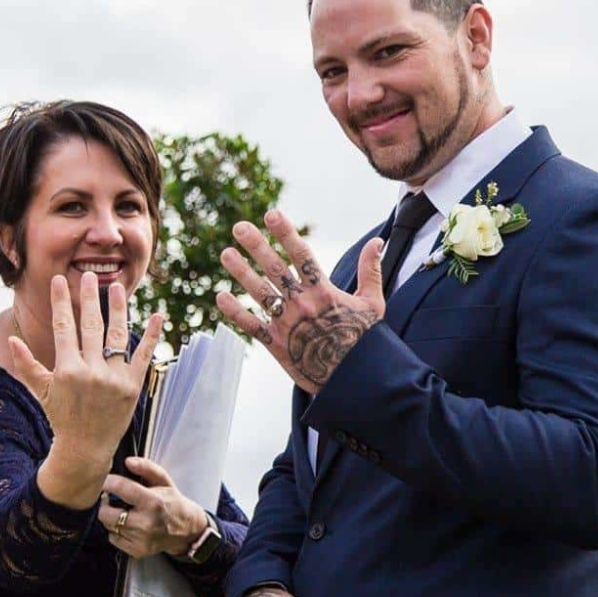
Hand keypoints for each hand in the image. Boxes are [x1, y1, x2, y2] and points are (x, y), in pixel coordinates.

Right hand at [5, 274, 164, 464]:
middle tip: (89, 276)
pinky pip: (144, 356)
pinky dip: (153, 336)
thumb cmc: (62, 417)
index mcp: (67, 370)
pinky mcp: (133, 386)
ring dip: (119, 308)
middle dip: (89, 298)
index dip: (62, 301)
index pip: (64, 326)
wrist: (85, 449)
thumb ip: (27, 364)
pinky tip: (158, 316)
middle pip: (91, 325)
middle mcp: (91, 372)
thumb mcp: (41, 392)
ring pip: (118, 335)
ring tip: (117, 287)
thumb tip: (11, 339)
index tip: (60, 281)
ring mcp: (114, 378)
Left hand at [100, 457, 206, 559]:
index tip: (105, 480)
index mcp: (153, 502)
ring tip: (124, 512)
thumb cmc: (173, 502)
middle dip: (107, 503)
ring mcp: (140, 539)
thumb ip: (147, 468)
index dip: (108, 482)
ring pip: (108, 525)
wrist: (186, 530)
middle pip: (106, 512)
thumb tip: (128, 462)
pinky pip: (113, 538)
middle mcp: (145, 523)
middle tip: (114, 499)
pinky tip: (129, 525)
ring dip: (112, 517)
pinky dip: (117, 531)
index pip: (120, 488)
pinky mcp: (136, 551)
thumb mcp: (164, 481)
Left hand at [216, 209, 382, 393]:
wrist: (356, 382)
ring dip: (241, 273)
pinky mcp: (276, 346)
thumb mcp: (373, 304)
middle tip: (239, 227)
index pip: (302, 255)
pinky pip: (251, 326)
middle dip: (257, 246)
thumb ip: (371, 270)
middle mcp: (302, 304)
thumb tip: (377, 241)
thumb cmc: (365, 342)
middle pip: (276, 269)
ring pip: (260, 294)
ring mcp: (287, 325)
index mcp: (324, 292)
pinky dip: (235, 313)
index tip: (271, 214)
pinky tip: (220, 297)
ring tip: (225, 253)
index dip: (286, 233)